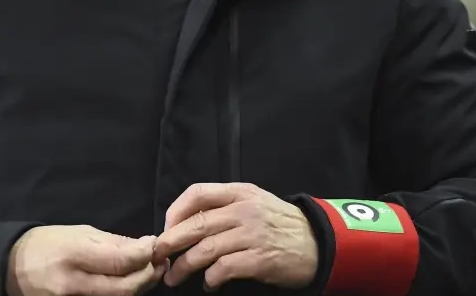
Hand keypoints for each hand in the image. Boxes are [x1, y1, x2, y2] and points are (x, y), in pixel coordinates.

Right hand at [7, 225, 168, 295]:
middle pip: (125, 288)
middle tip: (160, 261)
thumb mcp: (78, 233)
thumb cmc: (47, 244)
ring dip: (141, 286)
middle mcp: (72, 284)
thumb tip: (146, 246)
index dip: (145, 255)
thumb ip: (113, 242)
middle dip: (149, 274)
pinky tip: (131, 282)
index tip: (155, 245)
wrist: (11, 268)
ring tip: (150, 270)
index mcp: (73, 255)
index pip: (121, 262)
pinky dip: (123, 293)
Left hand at [152, 183, 318, 290]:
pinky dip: (210, 279)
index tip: (166, 228)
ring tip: (174, 277)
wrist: (318, 243)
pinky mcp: (260, 259)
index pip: (198, 193)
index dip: (175, 210)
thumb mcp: (255, 202)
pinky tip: (209, 284)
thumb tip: (186, 221)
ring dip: (184, 266)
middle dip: (170, 242)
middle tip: (157, 256)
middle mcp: (244, 210)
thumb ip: (225, 206)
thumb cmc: (280, 224)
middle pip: (196, 224)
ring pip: (205, 249)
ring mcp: (252, 235)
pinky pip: (224, 268)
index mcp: (240, 193)